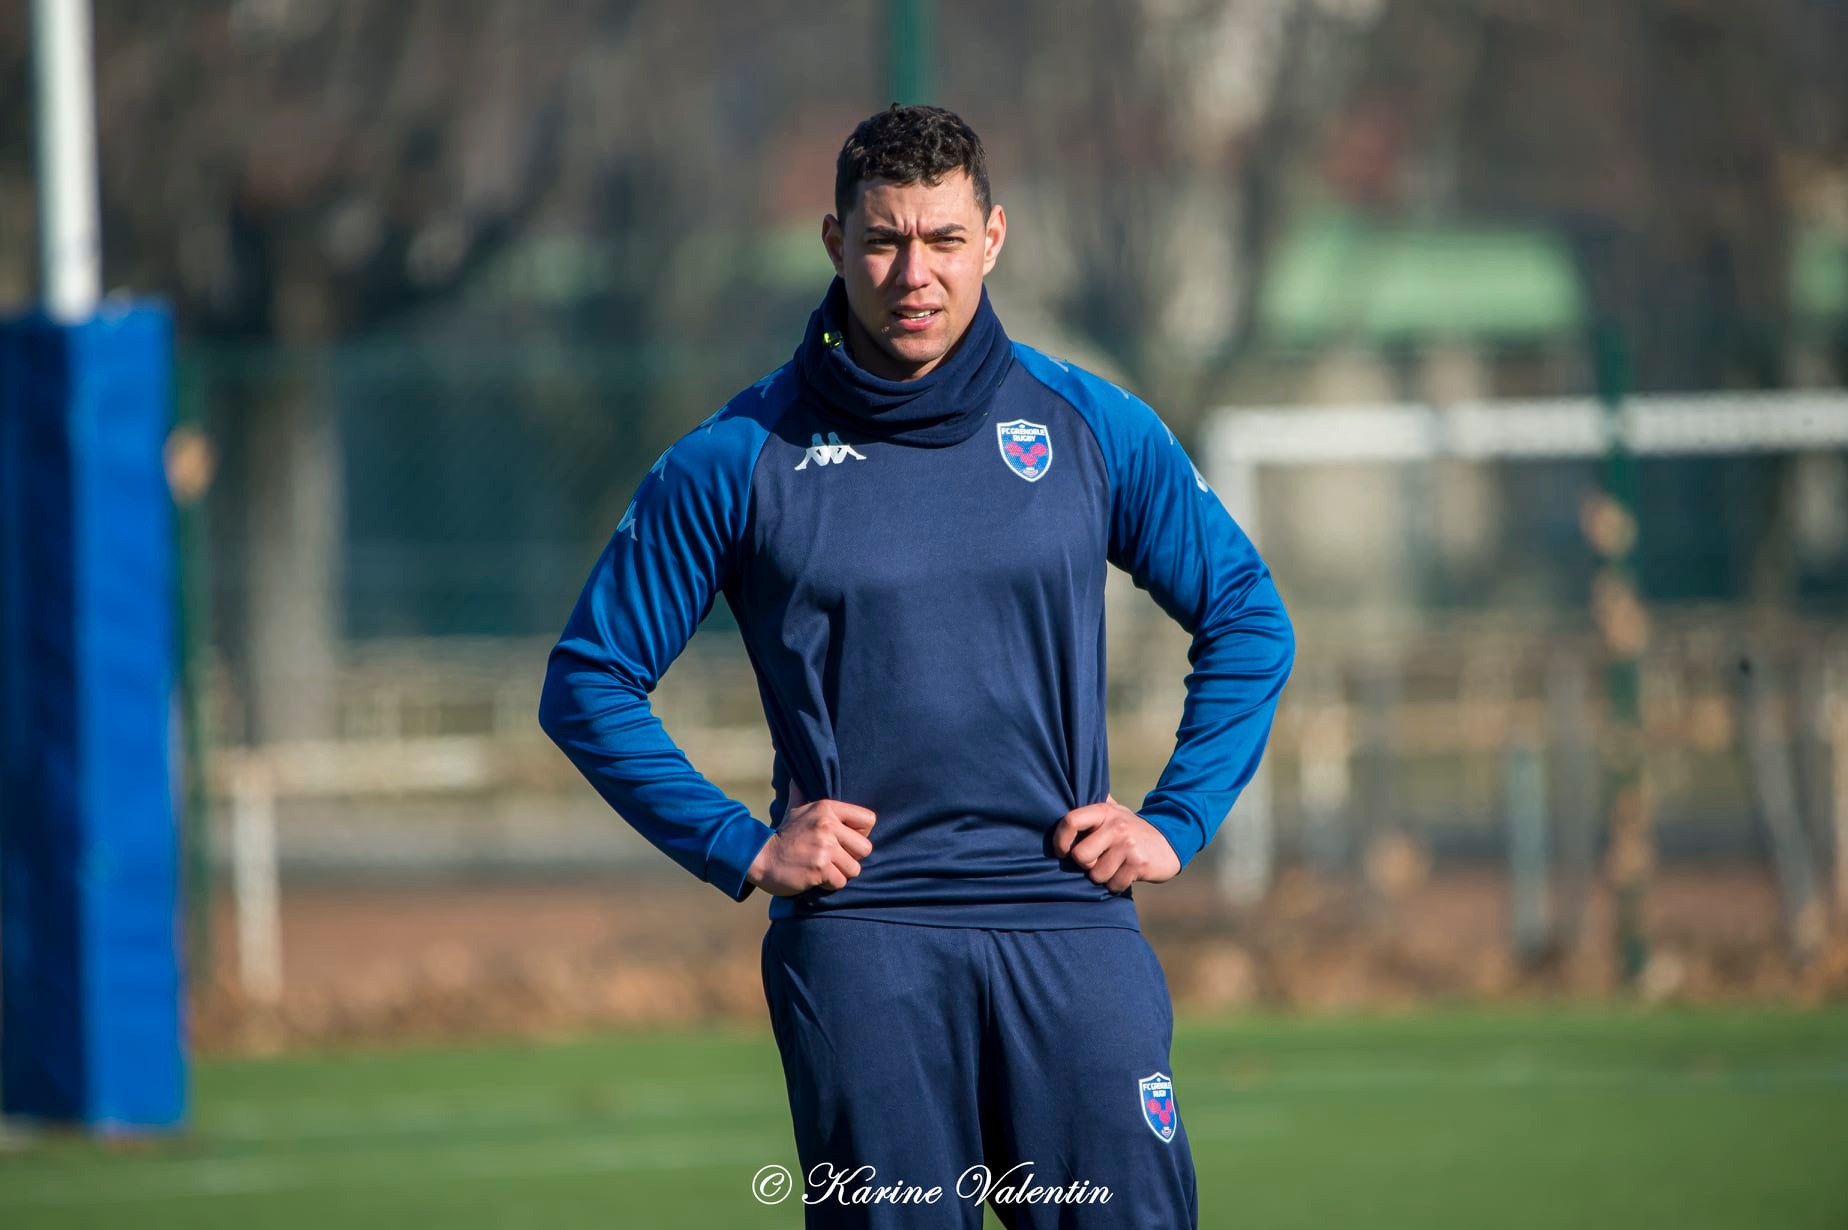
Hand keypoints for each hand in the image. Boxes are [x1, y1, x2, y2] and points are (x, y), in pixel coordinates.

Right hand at [747, 783, 874, 896]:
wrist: (759, 857)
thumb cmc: (783, 836)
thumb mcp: (794, 810)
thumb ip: (801, 793)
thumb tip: (795, 776)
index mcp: (827, 808)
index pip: (868, 819)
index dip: (860, 834)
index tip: (844, 840)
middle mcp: (828, 825)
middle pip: (865, 848)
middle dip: (852, 858)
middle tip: (833, 858)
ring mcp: (824, 847)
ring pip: (854, 868)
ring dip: (840, 873)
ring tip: (823, 868)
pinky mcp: (819, 868)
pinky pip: (840, 882)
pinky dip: (829, 884)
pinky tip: (815, 877)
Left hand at [1052, 795, 1180, 893]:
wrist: (1169, 841)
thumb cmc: (1130, 830)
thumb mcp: (1113, 812)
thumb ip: (1092, 809)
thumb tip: (1061, 797)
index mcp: (1104, 811)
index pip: (1071, 821)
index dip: (1060, 839)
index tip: (1062, 851)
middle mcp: (1116, 826)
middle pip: (1080, 856)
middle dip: (1086, 865)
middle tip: (1097, 861)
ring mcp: (1128, 845)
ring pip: (1097, 875)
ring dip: (1103, 877)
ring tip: (1114, 866)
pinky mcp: (1139, 865)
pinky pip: (1114, 885)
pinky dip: (1117, 884)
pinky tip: (1125, 874)